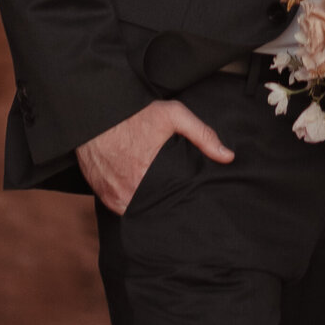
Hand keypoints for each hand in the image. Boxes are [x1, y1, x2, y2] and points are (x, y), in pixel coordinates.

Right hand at [76, 99, 234, 214]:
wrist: (96, 113)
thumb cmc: (136, 114)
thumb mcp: (173, 116)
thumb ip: (203, 135)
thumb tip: (228, 157)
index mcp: (148, 177)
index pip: (172, 202)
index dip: (182, 201)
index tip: (190, 199)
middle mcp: (128, 192)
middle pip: (155, 209)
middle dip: (166, 206)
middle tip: (177, 198)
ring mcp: (114, 196)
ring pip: (137, 211)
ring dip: (148, 206)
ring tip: (161, 197)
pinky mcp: (102, 196)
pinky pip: (121, 208)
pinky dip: (131, 202)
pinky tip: (141, 193)